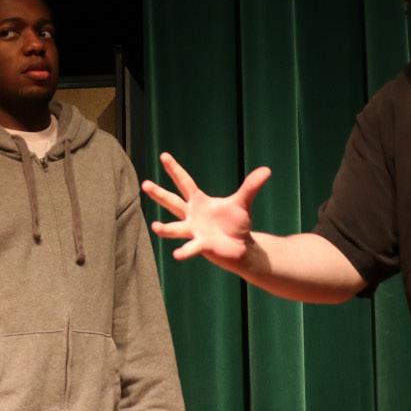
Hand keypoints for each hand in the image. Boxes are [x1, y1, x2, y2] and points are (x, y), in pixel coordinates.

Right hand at [142, 152, 271, 265]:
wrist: (240, 246)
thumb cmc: (236, 223)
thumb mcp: (243, 202)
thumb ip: (251, 186)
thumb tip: (267, 170)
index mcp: (199, 201)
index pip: (184, 182)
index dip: (174, 169)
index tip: (163, 155)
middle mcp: (192, 215)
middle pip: (172, 202)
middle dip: (159, 194)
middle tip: (144, 184)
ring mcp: (194, 231)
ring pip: (175, 227)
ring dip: (165, 228)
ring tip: (155, 226)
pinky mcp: (201, 245)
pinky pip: (191, 247)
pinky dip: (185, 251)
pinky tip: (177, 254)